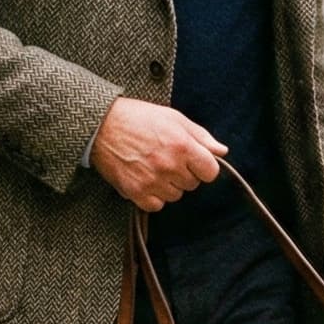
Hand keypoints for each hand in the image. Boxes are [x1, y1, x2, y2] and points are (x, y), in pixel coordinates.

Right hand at [91, 96, 225, 212]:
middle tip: (166, 158)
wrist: (101, 124)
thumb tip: (222, 151)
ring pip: (175, 195)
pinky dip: (152, 196)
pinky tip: (145, 179)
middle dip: (184, 173)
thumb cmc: (138, 118)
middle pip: (192, 184)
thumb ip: (201, 136)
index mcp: (182, 145)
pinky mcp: (135, 191)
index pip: (210, 172)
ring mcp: (152, 180)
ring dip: (168, 185)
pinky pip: (156, 206)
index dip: (203, 166)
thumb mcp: (174, 118)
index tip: (193, 160)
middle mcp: (169, 165)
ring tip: (153, 166)